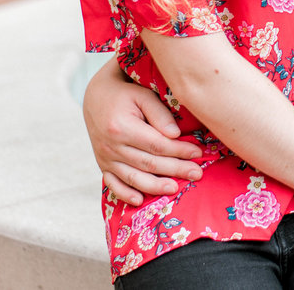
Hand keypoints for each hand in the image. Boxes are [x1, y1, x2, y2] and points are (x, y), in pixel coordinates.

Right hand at [82, 57, 203, 203]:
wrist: (96, 98)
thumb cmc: (125, 94)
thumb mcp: (142, 95)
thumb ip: (159, 114)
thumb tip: (175, 135)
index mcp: (122, 127)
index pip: (157, 144)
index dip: (179, 151)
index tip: (197, 152)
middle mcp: (111, 146)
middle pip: (148, 163)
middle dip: (175, 169)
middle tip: (197, 174)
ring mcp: (105, 158)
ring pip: (133, 177)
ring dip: (155, 186)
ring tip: (175, 189)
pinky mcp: (102, 164)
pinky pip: (113, 184)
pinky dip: (125, 194)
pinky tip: (140, 200)